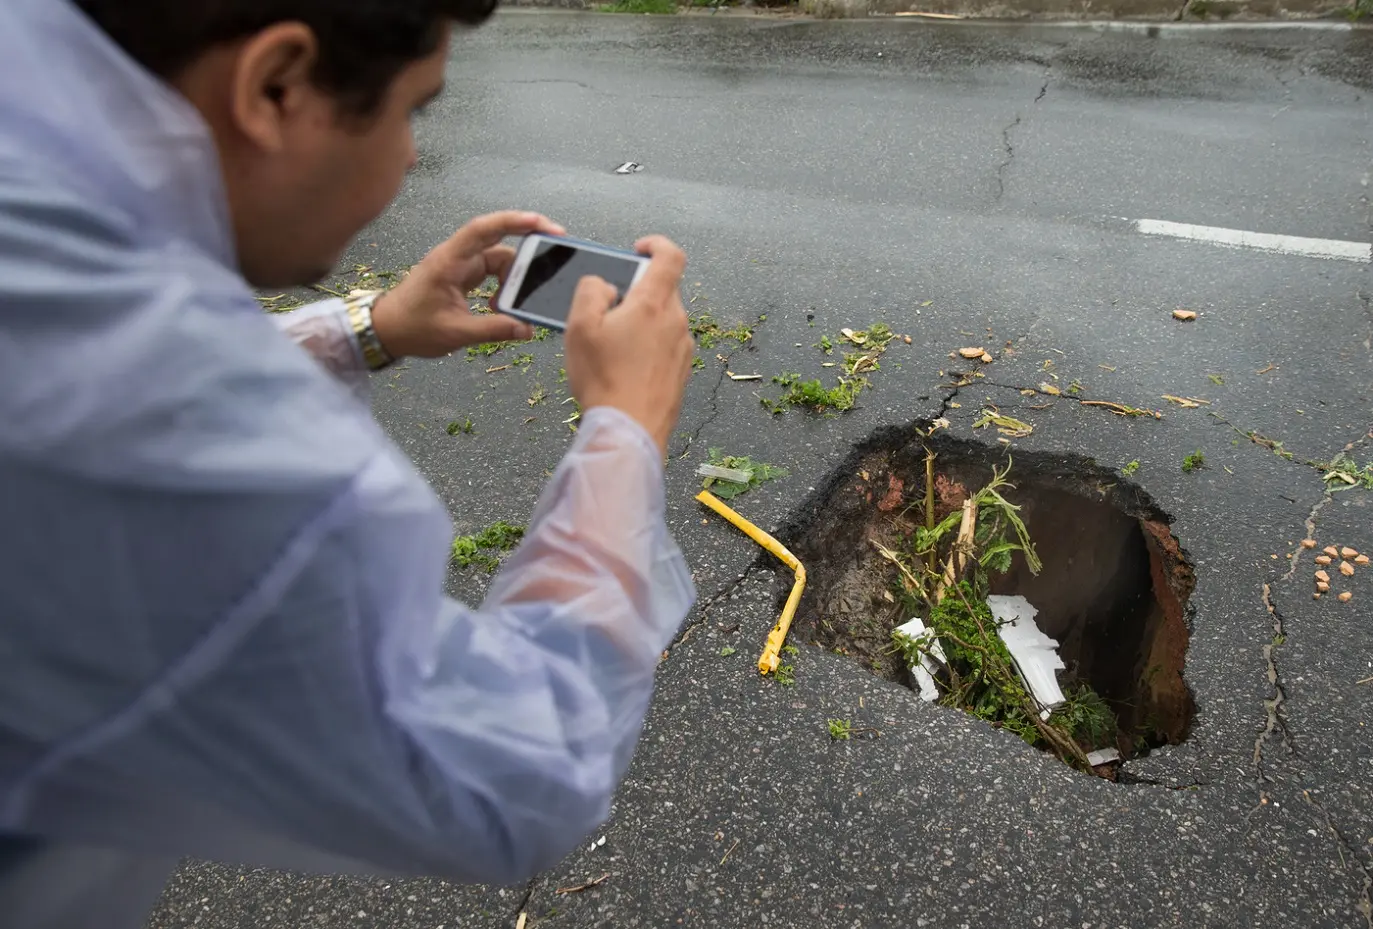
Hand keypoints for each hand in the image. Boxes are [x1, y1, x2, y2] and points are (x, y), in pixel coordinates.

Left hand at [370, 211, 564, 358]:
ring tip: (525, 298)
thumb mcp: (455, 332)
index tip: (541, 224)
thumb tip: (526, 329)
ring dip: (515, 277)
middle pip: (499, 241)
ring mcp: (460, 265)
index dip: (514, 222)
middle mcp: (457, 257)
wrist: (386, 330)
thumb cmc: (411, 327)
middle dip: (527, 244)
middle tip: (555, 252)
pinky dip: (505, 285)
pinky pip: (492, 272)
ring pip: (499, 260)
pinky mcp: (463, 276)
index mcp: (449, 261)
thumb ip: (493, 329)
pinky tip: (505, 305)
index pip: (484, 230)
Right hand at [564, 236, 693, 458]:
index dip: (656, 244)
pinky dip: (647, 347)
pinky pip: (665, 346)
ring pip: (663, 320)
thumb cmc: (603, 379)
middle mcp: (676, 322)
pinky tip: (624, 368)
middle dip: (636, 292)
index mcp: (654, 303)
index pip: (670, 256)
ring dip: (640, 322)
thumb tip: (604, 285)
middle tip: (608, 309)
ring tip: (611, 345)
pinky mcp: (682, 372)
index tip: (638, 249)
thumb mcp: (580, 326)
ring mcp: (683, 348)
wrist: (629, 432)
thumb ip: (591, 291)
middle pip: (662, 290)